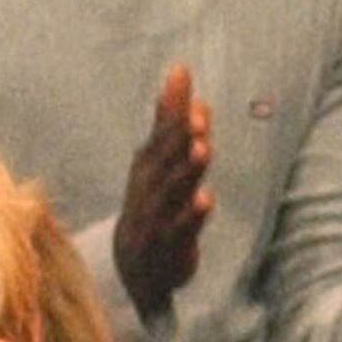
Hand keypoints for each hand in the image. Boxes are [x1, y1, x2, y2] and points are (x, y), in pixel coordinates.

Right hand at [115, 64, 212, 321]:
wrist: (135, 269)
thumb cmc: (153, 207)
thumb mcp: (159, 162)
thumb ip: (171, 119)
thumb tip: (180, 72)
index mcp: (145, 170)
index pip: (159, 135)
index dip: (172, 110)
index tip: (183, 79)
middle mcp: (146, 193)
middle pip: (164, 162)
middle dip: (179, 140)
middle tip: (197, 118)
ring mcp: (153, 222)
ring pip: (171, 195)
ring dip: (187, 173)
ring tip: (203, 150)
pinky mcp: (166, 251)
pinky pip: (180, 234)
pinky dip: (192, 218)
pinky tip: (206, 200)